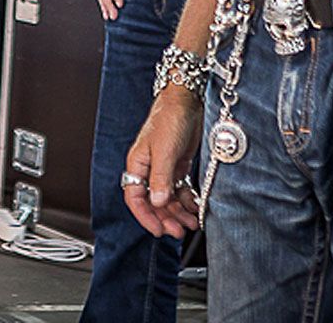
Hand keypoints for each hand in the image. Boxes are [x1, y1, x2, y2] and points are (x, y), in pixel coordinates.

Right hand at [123, 90, 202, 238]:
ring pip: (168, 198)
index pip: (135, 198)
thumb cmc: (170, 118)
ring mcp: (165, 168)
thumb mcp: (164, 150)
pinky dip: (188, 201)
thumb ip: (160, 178)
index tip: (158, 230)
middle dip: (165, 218)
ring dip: (178, 212)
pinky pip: (181, 190)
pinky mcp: (179, 165)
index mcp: (138, 164)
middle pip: (153, 202)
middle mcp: (150, 168)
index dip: (145, 216)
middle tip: (178, 231)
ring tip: (191, 224)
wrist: (188, 100)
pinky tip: (196, 208)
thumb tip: (158, 203)